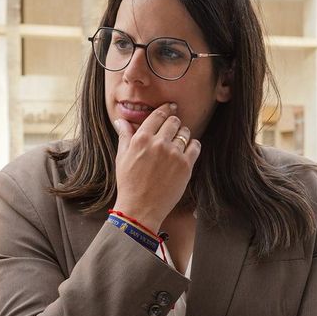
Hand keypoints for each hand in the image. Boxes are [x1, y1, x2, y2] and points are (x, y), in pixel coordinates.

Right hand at [112, 104, 200, 231]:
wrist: (141, 208)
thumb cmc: (129, 183)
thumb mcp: (122, 157)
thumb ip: (125, 136)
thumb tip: (121, 121)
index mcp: (141, 138)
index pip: (157, 115)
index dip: (166, 109)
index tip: (171, 107)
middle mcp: (158, 143)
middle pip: (173, 121)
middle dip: (174, 122)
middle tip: (174, 126)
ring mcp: (173, 154)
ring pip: (185, 132)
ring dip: (183, 134)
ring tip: (179, 141)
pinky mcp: (185, 165)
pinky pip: (195, 146)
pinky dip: (193, 145)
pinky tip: (188, 150)